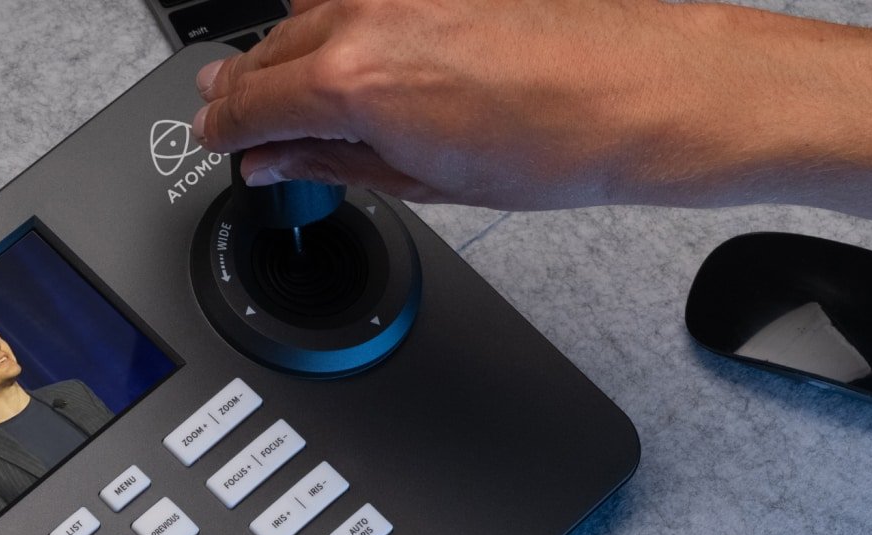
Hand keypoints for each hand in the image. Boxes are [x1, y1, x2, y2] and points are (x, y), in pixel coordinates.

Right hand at [191, 0, 871, 249]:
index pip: (245, 100)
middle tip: (237, 123)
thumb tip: (277, 160)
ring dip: (287, 54)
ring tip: (293, 95)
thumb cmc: (565, 141)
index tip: (217, 142)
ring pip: (308, 15)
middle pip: (266, 51)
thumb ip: (331, 161)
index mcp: (352, 78)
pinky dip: (338, 25)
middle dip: (243, 90)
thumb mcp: (425, 180)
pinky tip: (348, 54)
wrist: (654, 91)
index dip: (219, 128)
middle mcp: (368, 13)